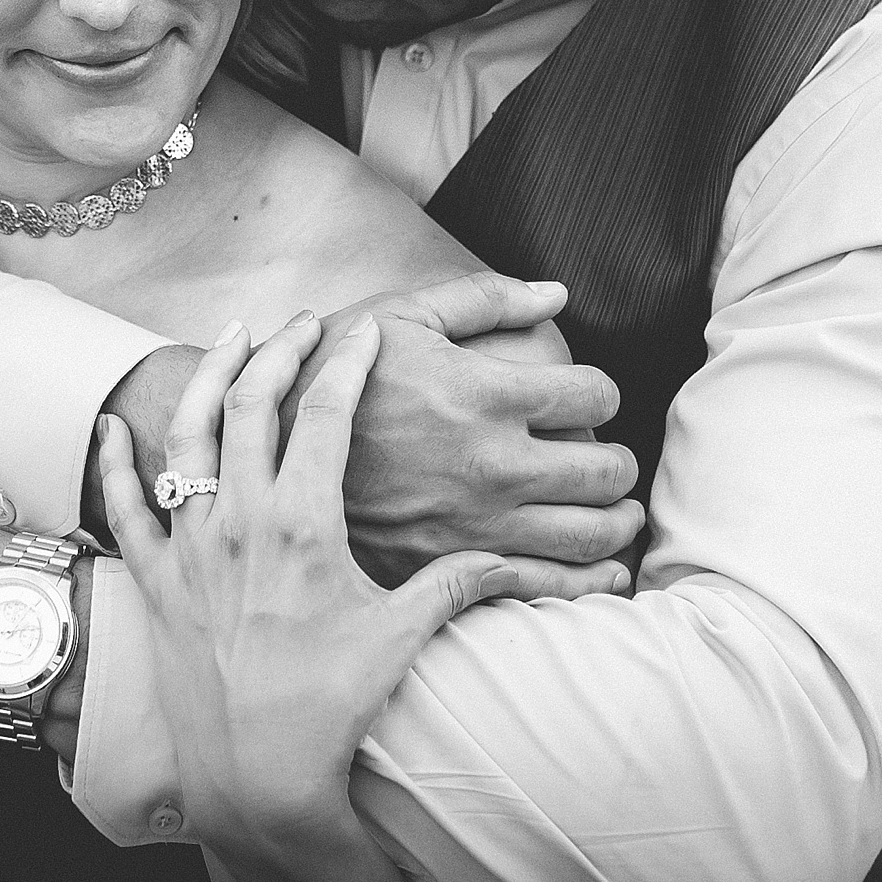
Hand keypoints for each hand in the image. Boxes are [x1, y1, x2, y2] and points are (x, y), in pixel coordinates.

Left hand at [100, 314, 521, 838]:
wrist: (254, 775)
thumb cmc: (329, 708)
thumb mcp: (400, 636)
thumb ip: (459, 584)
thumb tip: (520, 563)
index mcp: (302, 523)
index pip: (326, 413)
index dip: (348, 362)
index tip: (366, 330)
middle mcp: (239, 520)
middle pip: (250, 402)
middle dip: (279, 350)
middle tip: (305, 323)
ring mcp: (190, 547)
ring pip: (187, 436)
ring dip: (208, 378)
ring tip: (231, 341)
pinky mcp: (157, 580)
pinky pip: (123, 507)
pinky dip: (115, 462)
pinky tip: (114, 428)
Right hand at [284, 274, 642, 597]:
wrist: (258, 458)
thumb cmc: (327, 376)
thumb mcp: (397, 317)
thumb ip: (482, 298)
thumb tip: (556, 293)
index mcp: (484, 394)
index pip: (595, 394)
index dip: (605, 391)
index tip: (592, 396)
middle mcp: (492, 463)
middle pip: (607, 470)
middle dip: (623, 465)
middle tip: (615, 463)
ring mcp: (474, 524)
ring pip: (590, 535)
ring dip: (619, 524)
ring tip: (619, 515)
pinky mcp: (450, 569)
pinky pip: (544, 587)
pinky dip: (588, 581)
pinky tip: (601, 571)